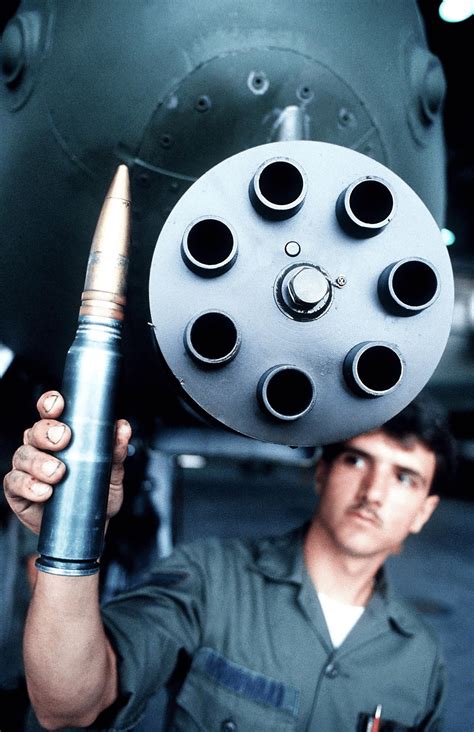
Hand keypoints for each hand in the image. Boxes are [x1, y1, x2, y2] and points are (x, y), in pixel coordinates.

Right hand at [3, 390, 131, 534]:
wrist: (90, 529)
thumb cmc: (98, 494)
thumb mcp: (112, 472)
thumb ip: (116, 450)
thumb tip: (122, 428)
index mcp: (63, 435)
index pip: (51, 411)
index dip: (50, 403)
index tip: (58, 405)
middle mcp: (42, 447)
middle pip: (35, 430)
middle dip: (47, 432)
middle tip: (63, 441)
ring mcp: (27, 467)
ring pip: (24, 454)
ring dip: (39, 462)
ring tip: (57, 474)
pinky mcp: (17, 490)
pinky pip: (15, 481)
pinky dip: (29, 485)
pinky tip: (44, 492)